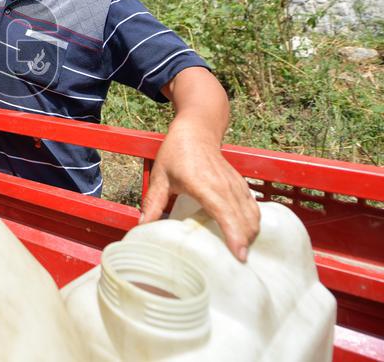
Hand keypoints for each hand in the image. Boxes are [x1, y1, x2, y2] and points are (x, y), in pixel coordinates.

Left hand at [140, 122, 259, 261]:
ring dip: (251, 235)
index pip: (225, 213)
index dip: (235, 236)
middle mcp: (225, 186)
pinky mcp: (240, 184)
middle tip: (238, 265)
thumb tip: (142, 227)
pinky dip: (253, 223)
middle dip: (246, 243)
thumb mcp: (160, 177)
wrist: (196, 130)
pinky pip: (253, 207)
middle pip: (244, 220)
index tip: (239, 256)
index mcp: (205, 185)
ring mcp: (236, 185)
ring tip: (242, 253)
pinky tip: (246, 236)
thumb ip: (152, 203)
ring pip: (252, 215)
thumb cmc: (176, 152)